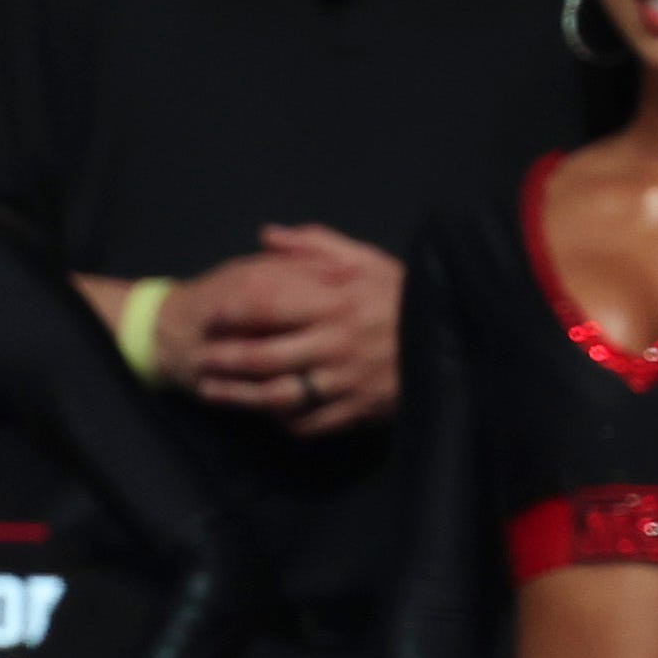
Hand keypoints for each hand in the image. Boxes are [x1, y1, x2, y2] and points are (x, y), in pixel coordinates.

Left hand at [178, 224, 403, 433]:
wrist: (459, 334)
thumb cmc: (403, 294)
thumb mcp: (366, 259)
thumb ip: (315, 246)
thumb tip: (267, 234)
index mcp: (337, 302)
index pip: (269, 307)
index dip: (232, 314)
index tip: (209, 318)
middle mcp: (338, 343)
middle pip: (264, 358)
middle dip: (224, 361)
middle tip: (198, 359)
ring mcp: (347, 381)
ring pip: (279, 396)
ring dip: (239, 397)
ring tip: (210, 391)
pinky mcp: (359, 409)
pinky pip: (309, 423)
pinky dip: (280, 421)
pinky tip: (261, 414)